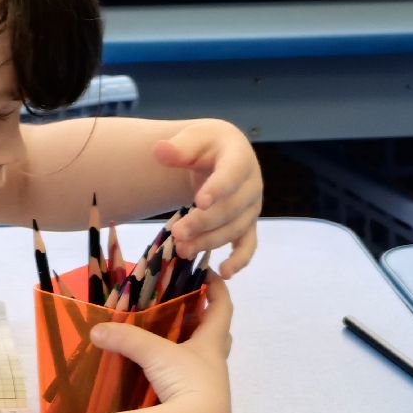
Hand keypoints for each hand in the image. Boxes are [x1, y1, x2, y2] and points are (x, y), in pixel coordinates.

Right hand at [90, 273, 233, 412]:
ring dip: (193, 352)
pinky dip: (178, 378)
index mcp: (212, 344)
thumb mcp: (154, 354)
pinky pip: (189, 386)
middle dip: (208, 321)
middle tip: (189, 311)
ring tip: (170, 345)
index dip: (218, 288)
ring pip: (205, 363)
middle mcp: (215, 365)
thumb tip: (96, 330)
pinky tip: (162, 379)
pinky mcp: (196, 409)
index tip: (208, 273)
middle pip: (219, 336)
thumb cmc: (186, 382)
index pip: (223, 308)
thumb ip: (125, 338)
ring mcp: (209, 389)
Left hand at [154, 120, 262, 278]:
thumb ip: (178, 147)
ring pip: (234, 230)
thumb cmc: (204, 146)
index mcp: (240, 157)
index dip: (218, 188)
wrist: (218, 155)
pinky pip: (248, 246)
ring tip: (182, 249)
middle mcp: (252, 184)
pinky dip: (239, 260)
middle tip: (176, 233)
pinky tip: (225, 273)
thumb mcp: (191, 139)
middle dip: (203, 223)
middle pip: (231, 208)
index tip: (199, 202)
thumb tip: (160, 151)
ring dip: (209, 241)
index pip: (232, 174)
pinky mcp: (247, 225)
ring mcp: (251, 207)